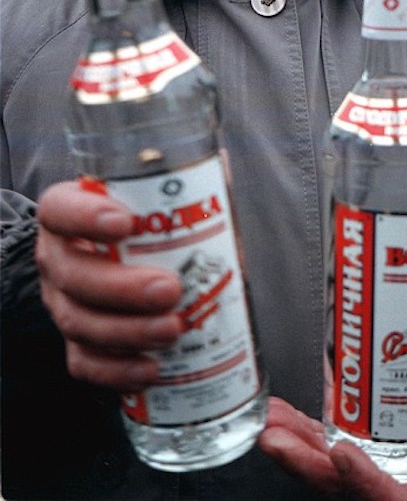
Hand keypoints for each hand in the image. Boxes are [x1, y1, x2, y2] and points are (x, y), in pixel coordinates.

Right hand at [36, 180, 181, 390]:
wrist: (112, 258)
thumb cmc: (138, 224)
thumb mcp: (148, 197)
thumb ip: (179, 182)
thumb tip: (220, 164)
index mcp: (67, 214)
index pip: (60, 209)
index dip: (85, 217)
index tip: (124, 222)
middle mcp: (57, 258)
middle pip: (72, 275)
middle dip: (122, 287)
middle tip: (169, 289)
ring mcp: (62, 302)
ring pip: (78, 322)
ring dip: (128, 331)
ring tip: (173, 329)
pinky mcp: (76, 341)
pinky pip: (85, 362)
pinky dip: (118, 370)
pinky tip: (151, 369)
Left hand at [259, 351, 406, 499]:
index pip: (382, 495)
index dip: (361, 478)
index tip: (342, 452)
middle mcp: (372, 487)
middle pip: (332, 484)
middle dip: (301, 460)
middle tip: (276, 437)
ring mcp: (349, 473)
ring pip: (313, 466)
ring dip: (288, 442)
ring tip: (269, 419)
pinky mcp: (332, 455)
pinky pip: (309, 447)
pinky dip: (290, 428)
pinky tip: (275, 411)